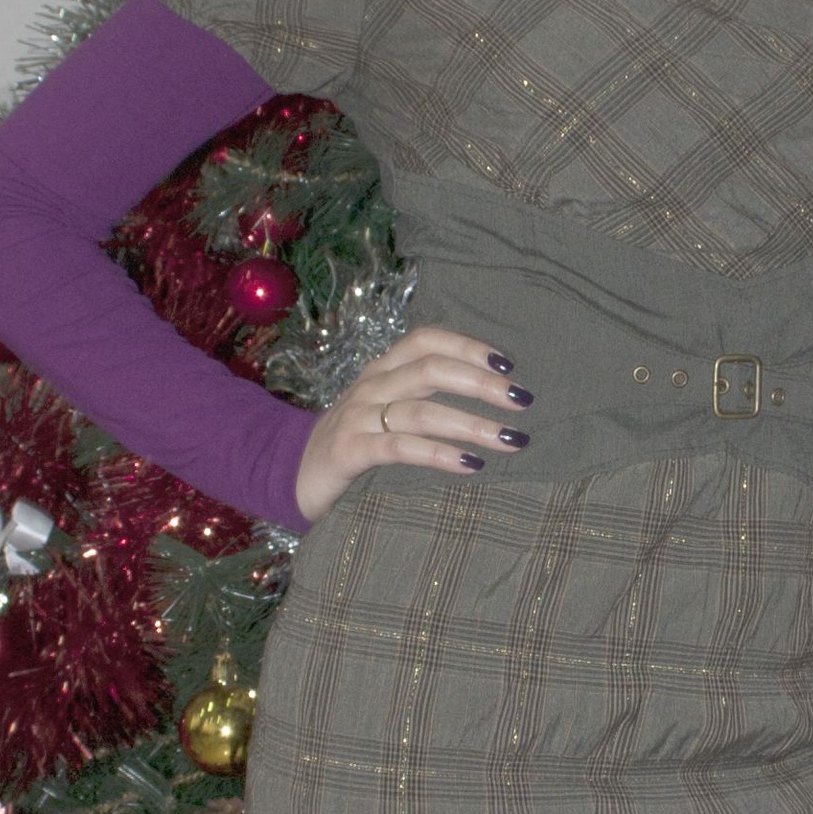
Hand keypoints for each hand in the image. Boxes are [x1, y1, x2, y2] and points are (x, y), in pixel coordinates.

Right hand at [294, 325, 532, 522]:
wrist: (291, 473)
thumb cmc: (354, 440)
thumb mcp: (384, 408)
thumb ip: (422, 395)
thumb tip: (490, 395)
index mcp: (383, 368)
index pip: (427, 340)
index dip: (468, 346)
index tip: (508, 364)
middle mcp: (372, 385)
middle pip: (431, 369)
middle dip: (481, 383)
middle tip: (521, 401)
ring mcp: (358, 417)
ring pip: (423, 411)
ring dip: (472, 423)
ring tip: (510, 439)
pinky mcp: (350, 452)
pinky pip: (401, 448)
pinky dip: (439, 454)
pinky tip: (470, 465)